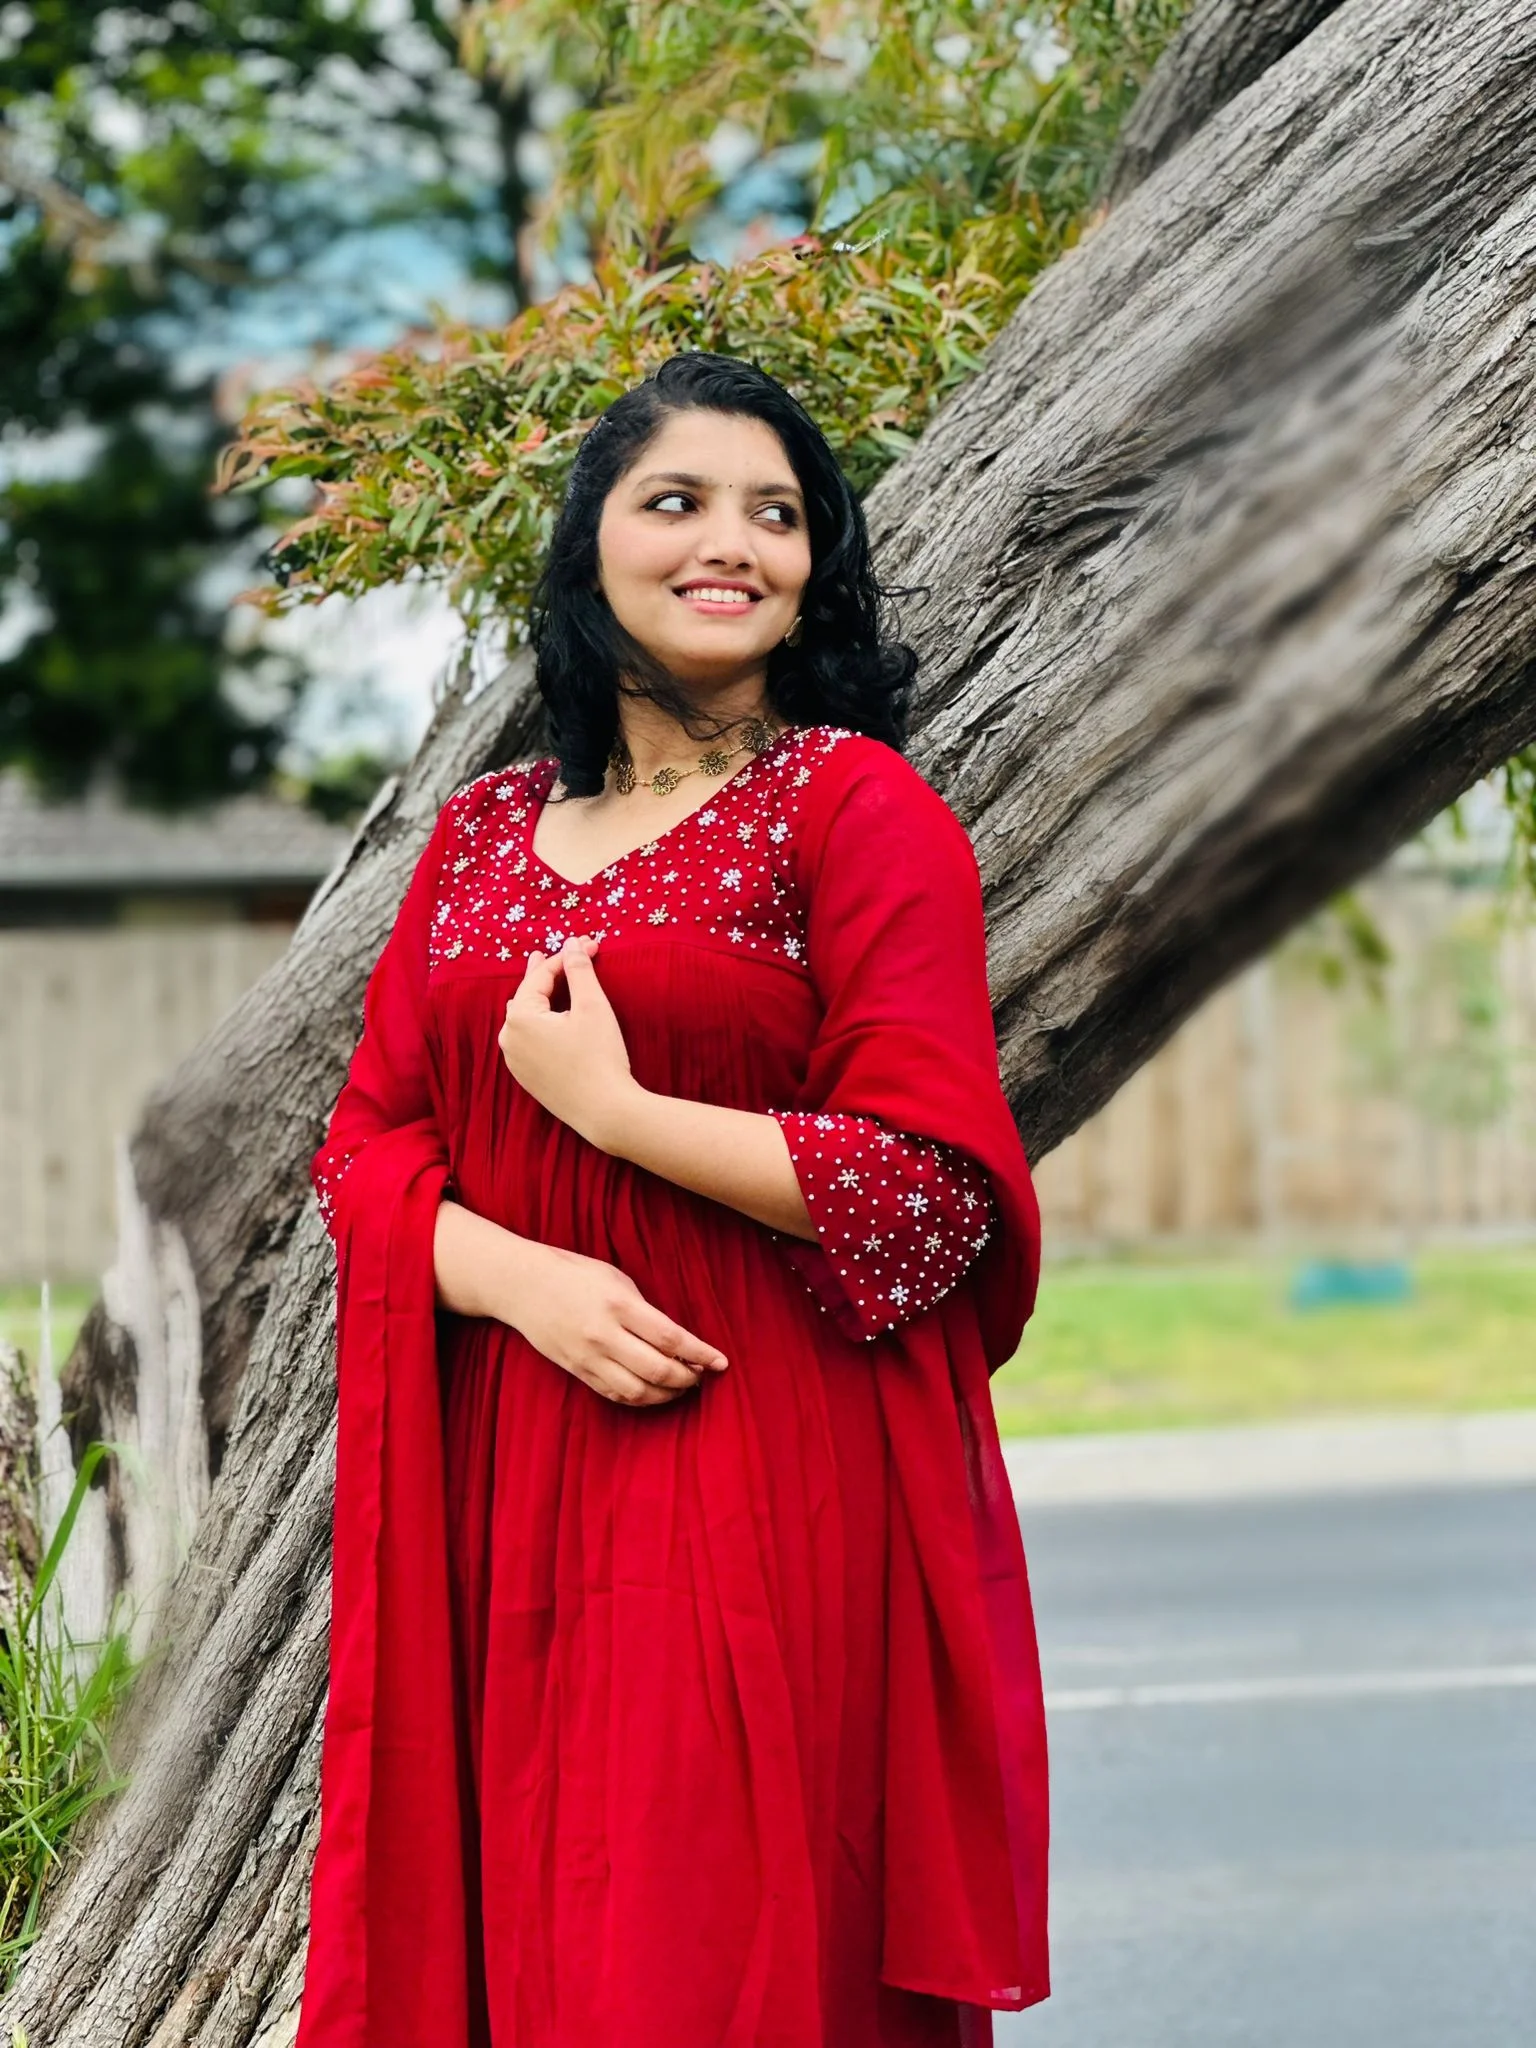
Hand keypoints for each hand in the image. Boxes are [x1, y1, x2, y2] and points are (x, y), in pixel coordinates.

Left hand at [499, 934, 638, 1147]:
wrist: (605, 1111)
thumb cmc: (600, 1056)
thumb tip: (572, 943)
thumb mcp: (592, 1006)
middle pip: (526, 996)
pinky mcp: (527, 1078)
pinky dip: (539, 1024)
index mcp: (520, 1018)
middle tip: (547, 955)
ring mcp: (515, 1061)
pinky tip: (546, 1021)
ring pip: (524, 1020)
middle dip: (545, 975)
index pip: (540, 977)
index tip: (590, 945)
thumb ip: (579, 971)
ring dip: (538, 1000)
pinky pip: (528, 1041)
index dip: (566, 958)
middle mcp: (509, 1039)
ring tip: (544, 985)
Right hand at [509, 1242, 728, 1406]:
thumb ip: (645, 1311)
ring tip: (682, 1386)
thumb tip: (676, 1341)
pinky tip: (654, 1391)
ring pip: (637, 1391)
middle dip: (688, 1378)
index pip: (671, 1338)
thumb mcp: (617, 1280)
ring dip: (667, 1394)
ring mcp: (588, 1357)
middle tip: (702, 1375)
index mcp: (619, 1305)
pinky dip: (640, 1398)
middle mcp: (604, 1335)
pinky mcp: (577, 1371)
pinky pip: (615, 1395)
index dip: (701, 1354)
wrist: (523, 1285)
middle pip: (657, 1370)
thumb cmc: (576, 1274)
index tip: (721, 1362)